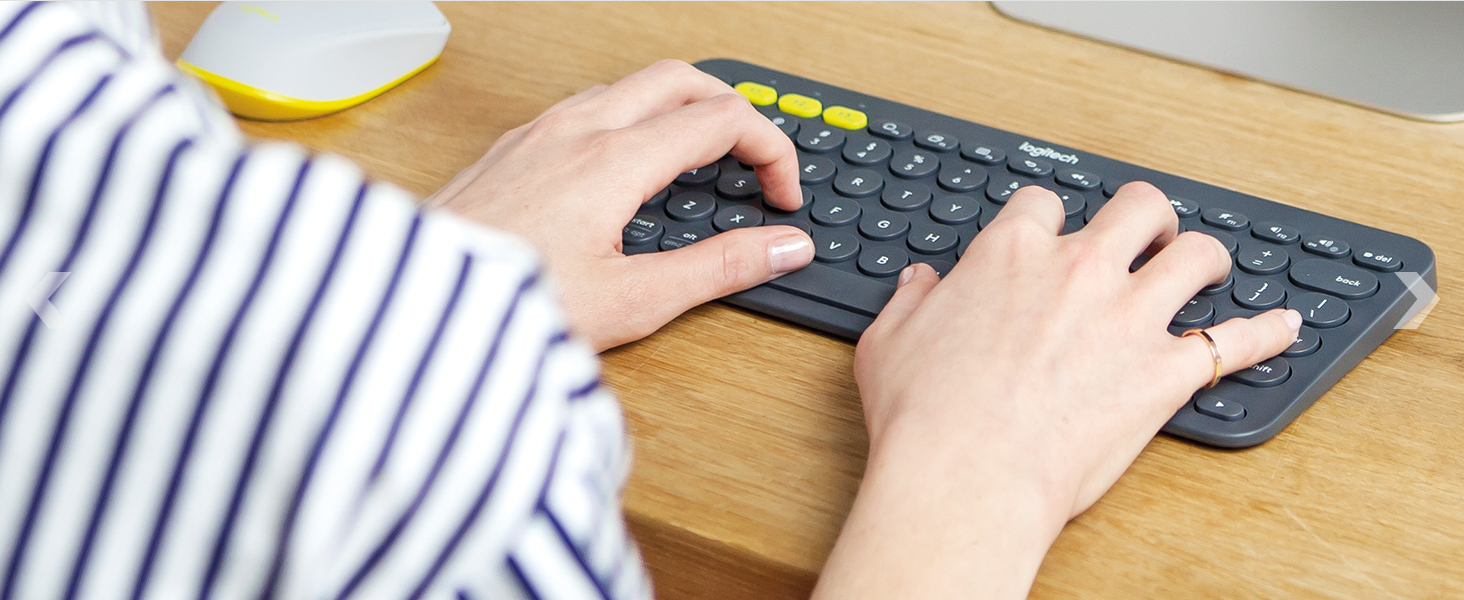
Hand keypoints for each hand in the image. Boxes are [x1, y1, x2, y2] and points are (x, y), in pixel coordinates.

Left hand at [433, 60, 812, 349]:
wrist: (412, 313)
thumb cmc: (505, 309)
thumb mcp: (633, 300)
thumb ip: (719, 269)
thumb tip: (782, 248)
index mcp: (613, 160)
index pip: (723, 120)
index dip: (771, 153)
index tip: (780, 200)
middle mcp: (575, 130)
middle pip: (682, 79)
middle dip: (733, 112)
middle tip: (754, 163)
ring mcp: (538, 132)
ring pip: (631, 86)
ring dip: (680, 111)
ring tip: (699, 165)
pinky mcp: (511, 148)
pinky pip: (587, 106)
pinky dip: (632, 121)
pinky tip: (627, 173)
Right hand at [815, 183, 1300, 598]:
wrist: (966, 474)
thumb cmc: (925, 415)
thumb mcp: (889, 343)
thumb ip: (909, 302)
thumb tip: (919, 284)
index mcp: (1011, 255)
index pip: (1044, 204)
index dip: (1051, 218)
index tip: (1051, 236)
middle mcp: (1080, 270)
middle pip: (1137, 207)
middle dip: (1145, 217)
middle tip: (1145, 236)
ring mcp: (1130, 316)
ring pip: (1197, 254)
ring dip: (1204, 256)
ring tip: (1205, 266)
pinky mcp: (1167, 370)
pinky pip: (1237, 341)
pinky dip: (1267, 333)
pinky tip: (1283, 326)